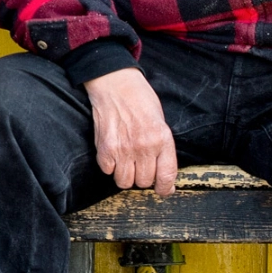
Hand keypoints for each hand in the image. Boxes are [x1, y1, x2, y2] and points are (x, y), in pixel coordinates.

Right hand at [85, 66, 176, 198]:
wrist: (115, 83)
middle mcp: (144, 147)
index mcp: (162, 139)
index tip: (163, 189)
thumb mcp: (160, 121)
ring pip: (124, 182)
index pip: (166, 176)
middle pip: (144, 182)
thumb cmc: (139, 98)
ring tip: (126, 162)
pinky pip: (108, 171)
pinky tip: (114, 153)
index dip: (165, 188)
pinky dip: (110, 166)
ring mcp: (123, 149)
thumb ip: (162, 147)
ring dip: (126, 175)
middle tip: (140, 165)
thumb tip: (163, 173)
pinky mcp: (105, 149)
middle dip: (143, 177)